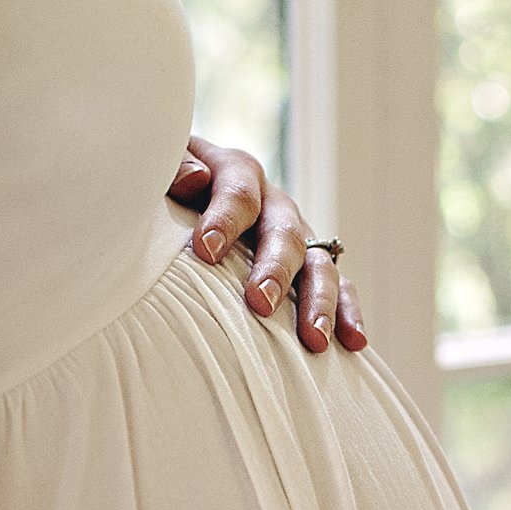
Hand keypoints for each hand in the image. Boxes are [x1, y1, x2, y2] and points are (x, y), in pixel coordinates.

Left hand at [169, 134, 367, 354]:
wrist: (178, 196)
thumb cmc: (163, 189)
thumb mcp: (156, 167)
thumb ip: (170, 167)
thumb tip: (196, 180)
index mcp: (236, 172)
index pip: (238, 192)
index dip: (224, 219)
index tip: (206, 250)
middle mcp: (272, 203)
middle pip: (283, 232)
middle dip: (275, 269)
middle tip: (260, 302)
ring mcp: (294, 236)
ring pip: (317, 264)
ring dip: (318, 301)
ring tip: (314, 339)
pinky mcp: (307, 266)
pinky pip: (336, 286)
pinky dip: (346, 312)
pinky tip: (353, 342)